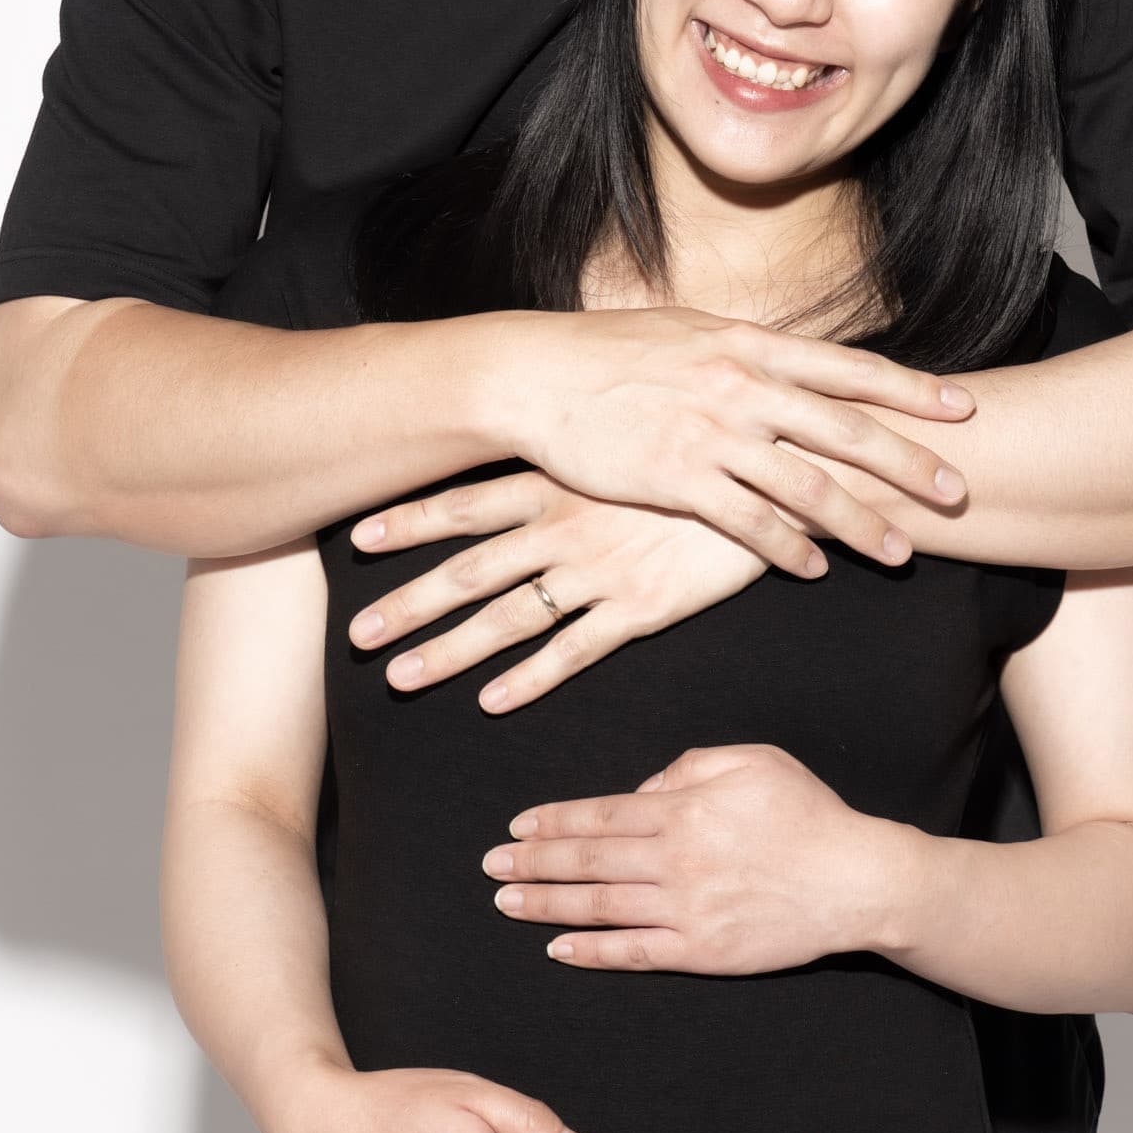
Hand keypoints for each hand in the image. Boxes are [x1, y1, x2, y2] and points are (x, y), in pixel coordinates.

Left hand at [347, 475, 767, 708]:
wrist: (775, 468)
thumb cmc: (701, 443)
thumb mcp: (630, 433)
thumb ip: (585, 444)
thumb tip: (548, 431)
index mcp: (560, 481)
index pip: (468, 503)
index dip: (411, 521)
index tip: (358, 537)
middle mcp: (568, 526)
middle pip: (471, 571)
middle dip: (410, 604)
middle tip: (356, 635)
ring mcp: (601, 571)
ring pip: (510, 618)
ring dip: (452, 650)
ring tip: (401, 677)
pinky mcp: (642, 608)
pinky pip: (575, 651)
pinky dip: (531, 679)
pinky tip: (493, 700)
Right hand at [447, 308, 975, 578]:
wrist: (535, 374)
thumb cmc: (611, 352)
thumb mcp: (691, 332)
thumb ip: (750, 350)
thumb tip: (797, 357)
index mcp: (750, 343)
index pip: (850, 367)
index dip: (911, 389)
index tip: (962, 407)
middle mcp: (741, 385)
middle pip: (846, 430)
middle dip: (910, 463)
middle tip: (959, 492)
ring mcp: (711, 433)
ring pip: (806, 485)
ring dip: (860, 522)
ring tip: (901, 552)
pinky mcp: (676, 477)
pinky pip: (747, 522)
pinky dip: (787, 548)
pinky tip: (814, 569)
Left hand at [482, 745, 911, 976]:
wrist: (857, 880)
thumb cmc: (808, 815)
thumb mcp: (752, 760)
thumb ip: (690, 764)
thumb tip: (643, 788)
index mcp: (684, 808)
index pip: (600, 814)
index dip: (552, 822)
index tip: (517, 827)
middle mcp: (675, 859)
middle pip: (587, 860)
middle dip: (532, 863)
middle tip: (490, 867)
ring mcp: (686, 909)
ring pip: (598, 907)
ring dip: (546, 905)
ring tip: (507, 903)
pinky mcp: (701, 951)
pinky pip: (633, 953)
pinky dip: (591, 952)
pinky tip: (558, 948)